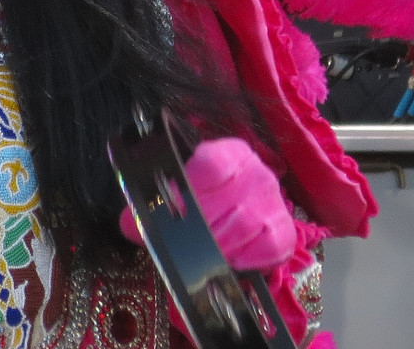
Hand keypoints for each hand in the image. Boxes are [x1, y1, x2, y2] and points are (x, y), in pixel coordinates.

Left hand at [121, 137, 294, 271]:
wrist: (234, 213)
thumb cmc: (203, 200)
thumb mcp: (175, 194)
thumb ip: (151, 205)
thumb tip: (129, 223)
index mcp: (228, 154)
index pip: (212, 162)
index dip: (189, 186)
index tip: (172, 206)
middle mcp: (256, 172)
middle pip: (228, 200)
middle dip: (199, 226)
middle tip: (181, 241)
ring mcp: (273, 201)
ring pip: (245, 226)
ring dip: (218, 246)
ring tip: (201, 253)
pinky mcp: (284, 230)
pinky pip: (269, 246)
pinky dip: (246, 257)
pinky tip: (230, 259)